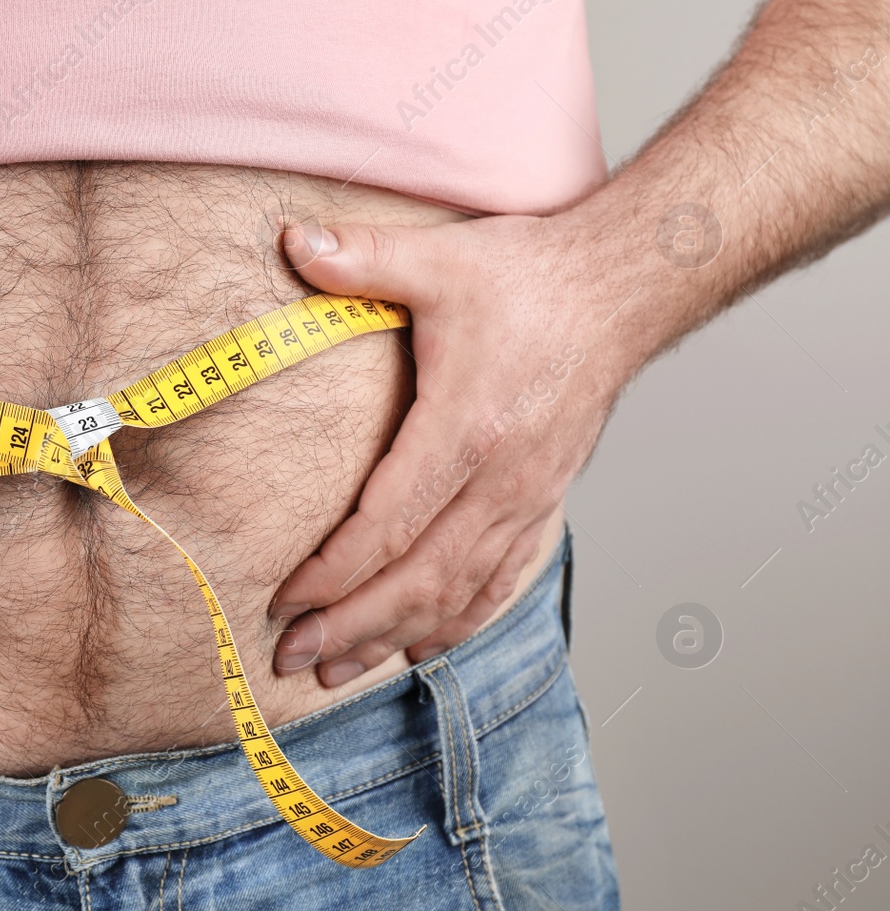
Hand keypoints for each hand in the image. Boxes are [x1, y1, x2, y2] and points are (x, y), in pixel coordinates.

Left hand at [270, 214, 631, 685]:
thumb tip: (291, 239)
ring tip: (340, 670)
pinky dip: (460, 620)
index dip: (333, 573)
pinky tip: (423, 646)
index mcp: (467, 430)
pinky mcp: (546, 500)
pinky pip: (503, 580)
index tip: (285, 601)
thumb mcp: (439, 260)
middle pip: (419, 579)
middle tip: (293, 657)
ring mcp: (530, 498)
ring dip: (396, 635)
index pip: (387, 526)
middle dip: (352, 625)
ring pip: (459, 593)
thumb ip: (360, 257)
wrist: (625, 288)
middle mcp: (502, 480)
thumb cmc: (533, 278)